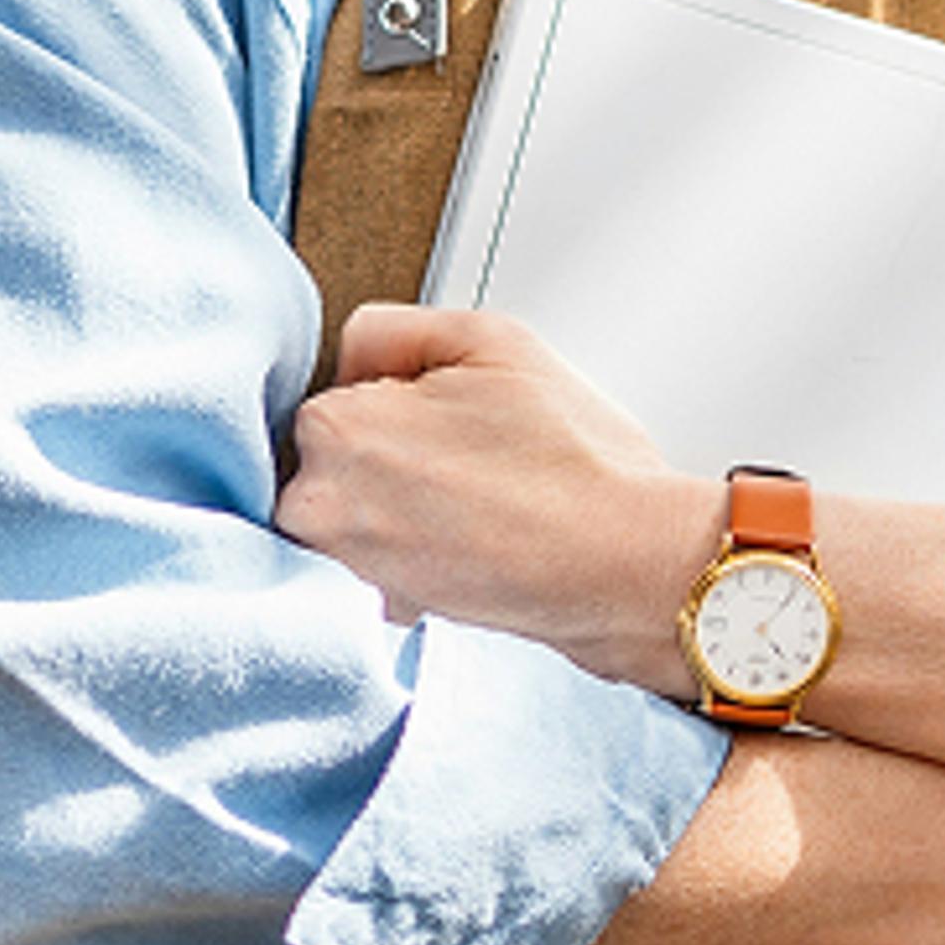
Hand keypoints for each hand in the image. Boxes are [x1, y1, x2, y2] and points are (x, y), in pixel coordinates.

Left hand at [278, 302, 710, 695]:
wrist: (623, 564)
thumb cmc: (571, 460)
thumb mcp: (489, 339)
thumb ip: (395, 329)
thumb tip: (357, 356)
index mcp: (335, 429)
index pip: (338, 394)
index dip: (401, 394)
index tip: (454, 413)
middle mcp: (321, 508)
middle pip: (335, 460)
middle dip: (390, 453)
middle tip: (470, 457)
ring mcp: (349, 570)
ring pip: (359, 514)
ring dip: (402, 505)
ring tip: (477, 502)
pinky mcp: (386, 616)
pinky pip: (386, 567)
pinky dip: (421, 554)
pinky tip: (475, 543)